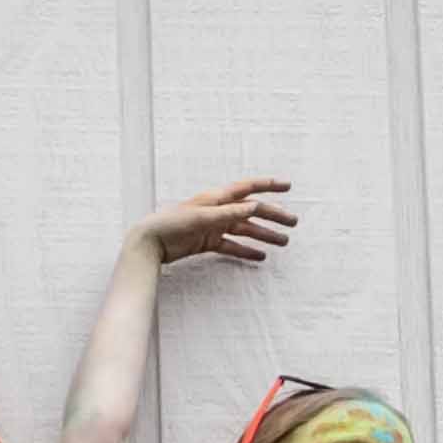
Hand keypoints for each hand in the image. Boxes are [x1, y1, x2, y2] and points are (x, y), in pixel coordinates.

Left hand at [134, 178, 295, 267]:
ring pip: (245, 230)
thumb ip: (228, 213)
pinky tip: (260, 257)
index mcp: (216, 198)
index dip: (268, 185)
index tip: (288, 185)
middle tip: (293, 223)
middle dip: (273, 215)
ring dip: (264, 235)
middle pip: (251, 211)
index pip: (248, 188)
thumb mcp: (201, 217)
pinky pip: (232, 246)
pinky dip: (245, 251)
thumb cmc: (170, 224)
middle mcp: (218, 210)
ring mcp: (213, 227)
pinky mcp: (207, 242)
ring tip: (284, 242)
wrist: (148, 243)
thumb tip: (254, 206)